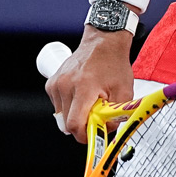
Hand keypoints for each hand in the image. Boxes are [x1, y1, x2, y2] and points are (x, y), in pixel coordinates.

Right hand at [44, 26, 134, 142]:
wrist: (103, 41)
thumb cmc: (114, 63)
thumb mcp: (124, 90)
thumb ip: (116, 114)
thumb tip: (107, 130)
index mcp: (84, 87)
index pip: (74, 124)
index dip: (83, 134)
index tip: (92, 135)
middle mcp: (66, 85)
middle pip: (66, 122)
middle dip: (81, 124)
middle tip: (95, 116)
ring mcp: (56, 83)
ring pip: (61, 115)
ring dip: (74, 114)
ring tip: (89, 101)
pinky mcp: (51, 82)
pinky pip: (57, 104)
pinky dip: (68, 105)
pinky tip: (80, 94)